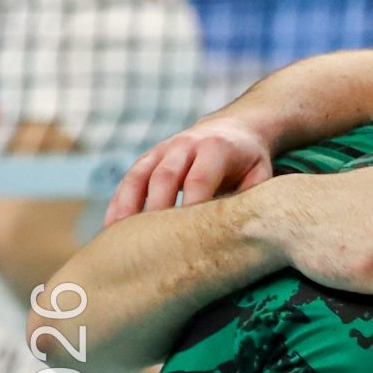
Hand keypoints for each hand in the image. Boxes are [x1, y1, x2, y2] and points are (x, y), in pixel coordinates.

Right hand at [105, 116, 273, 225]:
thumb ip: (250, 197)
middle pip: (165, 177)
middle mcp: (185, 145)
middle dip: (157, 209)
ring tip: (122, 239)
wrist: (232, 128)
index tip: (188, 236)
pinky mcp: (148, 158)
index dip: (192, 205)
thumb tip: (239, 229)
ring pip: (139, 177)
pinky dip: (119, 203)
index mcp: (215, 148)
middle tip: (154, 244)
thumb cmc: (248, 161)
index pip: (200, 178)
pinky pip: (129, 180)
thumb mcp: (260, 174)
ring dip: (129, 207)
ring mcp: (162, 150)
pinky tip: (113, 228)